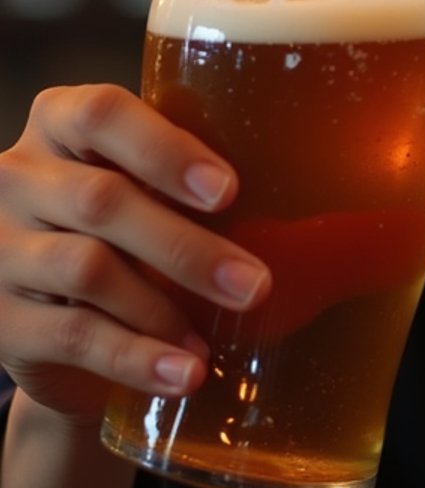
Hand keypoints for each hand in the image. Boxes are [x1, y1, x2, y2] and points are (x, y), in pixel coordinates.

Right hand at [0, 84, 270, 426]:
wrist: (58, 317)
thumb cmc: (125, 230)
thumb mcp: (145, 188)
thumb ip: (194, 182)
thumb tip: (329, 217)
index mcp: (59, 121)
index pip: (101, 114)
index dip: (165, 149)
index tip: (228, 189)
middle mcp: (18, 176)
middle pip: (102, 200)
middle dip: (187, 246)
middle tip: (254, 284)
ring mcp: (0, 248)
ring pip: (87, 270)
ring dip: (164, 309)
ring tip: (218, 337)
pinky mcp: (0, 319)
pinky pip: (73, 335)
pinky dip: (136, 358)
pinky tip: (184, 372)